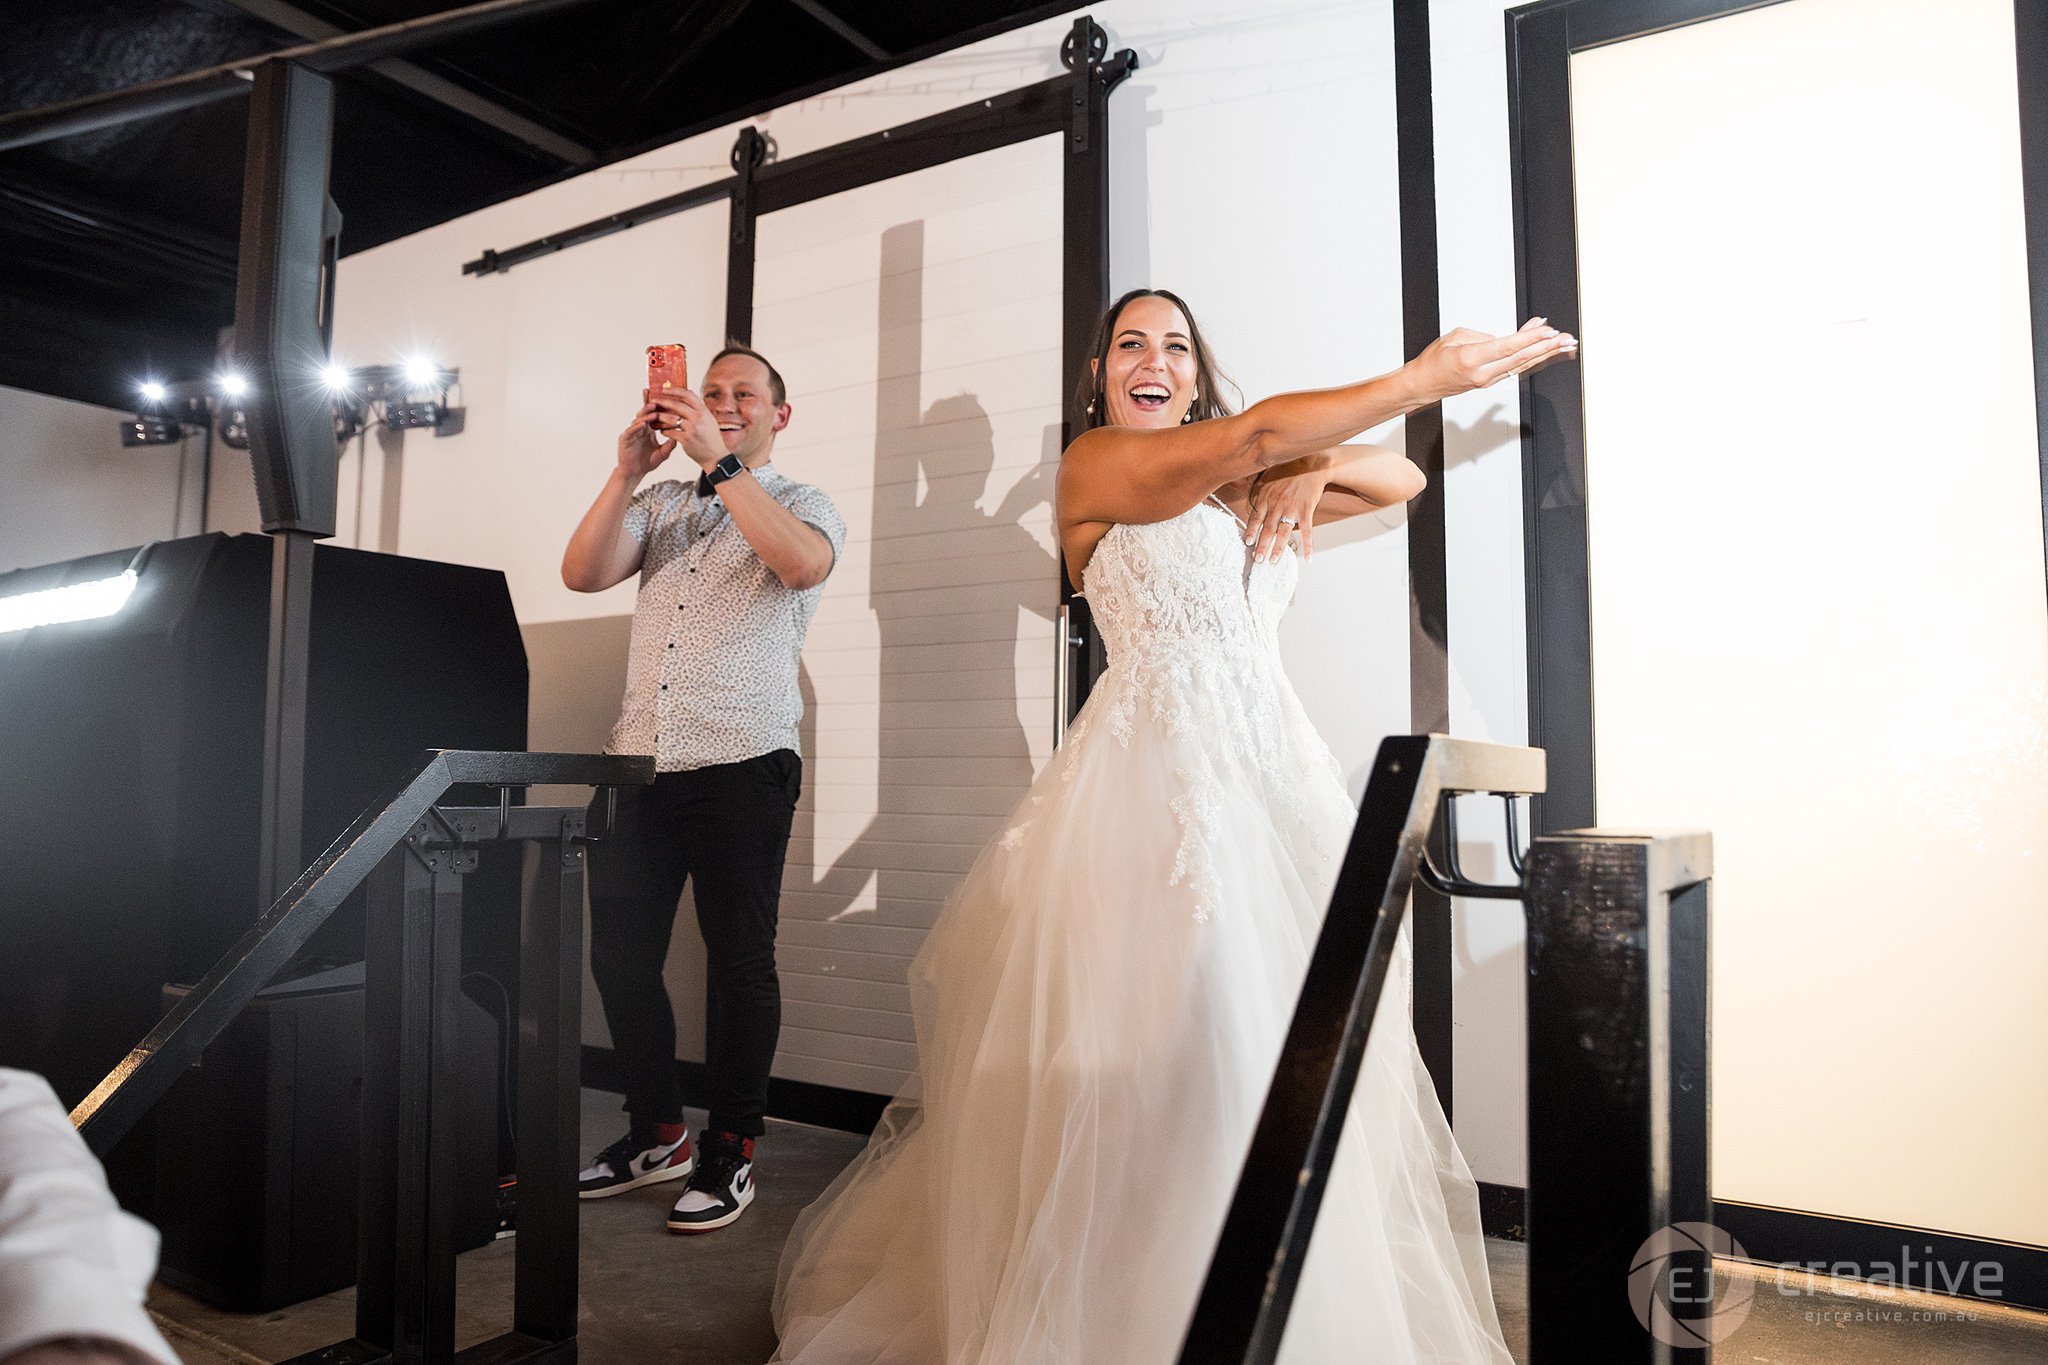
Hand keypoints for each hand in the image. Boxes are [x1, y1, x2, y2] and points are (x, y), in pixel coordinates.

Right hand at [617, 389, 676, 478]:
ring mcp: (631, 432)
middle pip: (645, 413)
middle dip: (651, 405)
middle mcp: (639, 428)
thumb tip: (681, 434)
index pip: (653, 414)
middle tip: (659, 398)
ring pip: (638, 419)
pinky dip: (636, 426)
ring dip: (646, 413)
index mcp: (648, 429)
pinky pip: (630, 431)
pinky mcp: (625, 439)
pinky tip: (642, 423)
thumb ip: (671, 444)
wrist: (635, 473)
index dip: (658, 406)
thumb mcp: (663, 452)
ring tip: (652, 408)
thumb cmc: (647, 462)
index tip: (665, 398)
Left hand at [646, 385, 726, 470]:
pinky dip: (664, 430)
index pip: (687, 395)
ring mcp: (692, 429)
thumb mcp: (709, 419)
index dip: (674, 390)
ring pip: (671, 419)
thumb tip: (688, 394)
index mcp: (704, 411)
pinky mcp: (686, 440)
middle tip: (653, 401)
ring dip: (660, 417)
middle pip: (676, 405)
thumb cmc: (711, 437)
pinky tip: (661, 430)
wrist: (716, 456)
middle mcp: (698, 418)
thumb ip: (699, 408)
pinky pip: (670, 432)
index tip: (664, 389)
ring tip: (654, 416)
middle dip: (663, 402)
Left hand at [1247, 466, 1327, 561]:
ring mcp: (1292, 508)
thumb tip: (1247, 497)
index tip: (1248, 543)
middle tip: (1258, 559)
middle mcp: (1277, 504)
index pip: (1255, 518)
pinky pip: (1307, 530)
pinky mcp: (1306, 510)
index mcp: (1266, 496)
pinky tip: (1308, 556)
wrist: (1311, 462)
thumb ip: (1259, 490)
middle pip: (1267, 529)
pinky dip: (1308, 544)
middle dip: (1262, 546)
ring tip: (1273, 560)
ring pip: (1283, 532)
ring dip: (1278, 548)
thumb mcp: (1268, 476)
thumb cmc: (1289, 468)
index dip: (1251, 531)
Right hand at [1409, 318, 1576, 403]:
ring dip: (1544, 354)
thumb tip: (1503, 339)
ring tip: (1563, 346)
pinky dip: (1529, 358)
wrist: (1421, 386)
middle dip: (1546, 347)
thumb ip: (1481, 336)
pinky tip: (1541, 351)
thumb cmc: (1432, 362)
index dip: (1530, 338)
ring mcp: (1487, 380)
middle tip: (1566, 339)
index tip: (1548, 331)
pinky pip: (1514, 369)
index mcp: (1471, 358)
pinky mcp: (1489, 382)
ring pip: (1521, 365)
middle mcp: (1482, 373)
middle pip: (1521, 358)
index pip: (1508, 347)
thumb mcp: (1453, 337)